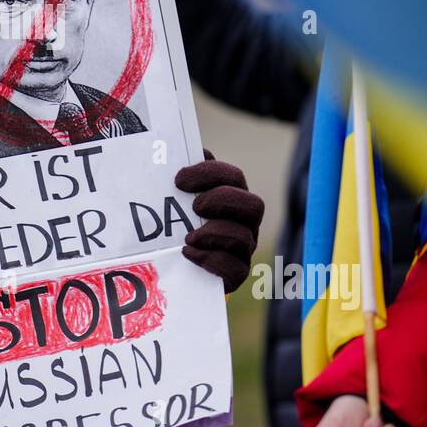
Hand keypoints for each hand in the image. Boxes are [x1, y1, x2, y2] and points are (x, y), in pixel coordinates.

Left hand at [174, 150, 263, 291]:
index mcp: (231, 196)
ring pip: (245, 238)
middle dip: (222, 201)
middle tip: (194, 206)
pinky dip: (212, 260)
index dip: (210, 174)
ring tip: (188, 237)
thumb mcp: (174, 198)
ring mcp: (242, 249)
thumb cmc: (175, 223)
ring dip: (215, 233)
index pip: (234, 177)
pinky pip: (236, 270)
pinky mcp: (235, 274)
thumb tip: (178, 152)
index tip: (179, 180)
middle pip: (253, 205)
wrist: (173, 264)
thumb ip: (180, 178)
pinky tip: (188, 253)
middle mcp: (243, 222)